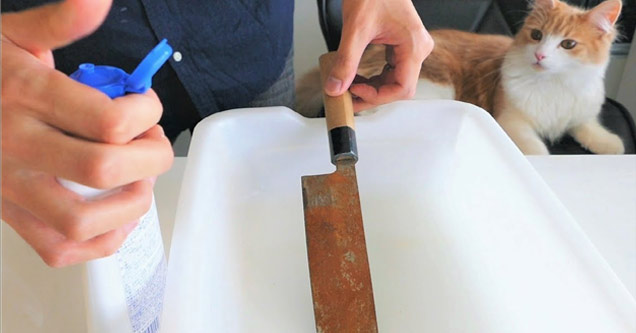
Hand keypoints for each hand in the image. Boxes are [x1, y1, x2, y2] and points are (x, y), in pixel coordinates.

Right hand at [1, 0, 173, 266]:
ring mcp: (10, 187)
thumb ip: (63, 21)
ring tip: (139, 180)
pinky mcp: (9, 215)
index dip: (148, 112)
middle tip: (153, 143)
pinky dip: (99, 242)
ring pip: (82, 220)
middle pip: (104, 168)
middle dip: (151, 157)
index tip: (148, 103)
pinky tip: (115, 216)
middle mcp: (17, 145)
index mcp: (26, 96)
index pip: (109, 119)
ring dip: (130, 204)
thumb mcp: (17, 34)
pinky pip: (57, 249)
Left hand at [323, 0, 433, 111]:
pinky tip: (357, 77)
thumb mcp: (355, 28)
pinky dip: (374, 78)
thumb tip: (336, 87)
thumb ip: (345, 61)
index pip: (402, 88)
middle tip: (348, 96)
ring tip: (349, 86)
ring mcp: (411, 48)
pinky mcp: (402, 46)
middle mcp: (418, 49)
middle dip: (372, 95)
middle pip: (398, 88)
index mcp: (414, 46)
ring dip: (372, 88)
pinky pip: (391, 71)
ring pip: (394, 81)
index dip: (377, 96)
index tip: (355, 92)